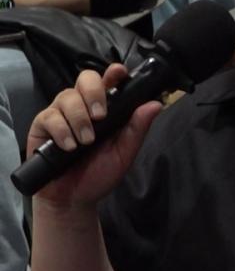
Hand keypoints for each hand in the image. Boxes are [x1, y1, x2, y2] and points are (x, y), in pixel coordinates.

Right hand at [26, 64, 161, 205]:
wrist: (74, 198)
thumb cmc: (100, 172)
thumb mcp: (124, 152)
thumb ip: (137, 128)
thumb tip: (155, 104)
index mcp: (106, 108)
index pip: (109, 82)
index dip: (114, 73)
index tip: (119, 72)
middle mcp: (83, 105)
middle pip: (85, 78)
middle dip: (94, 93)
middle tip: (100, 116)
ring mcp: (61, 113)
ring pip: (67, 96)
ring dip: (79, 119)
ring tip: (86, 142)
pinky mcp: (42, 125)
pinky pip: (50, 116)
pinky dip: (62, 131)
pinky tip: (69, 146)